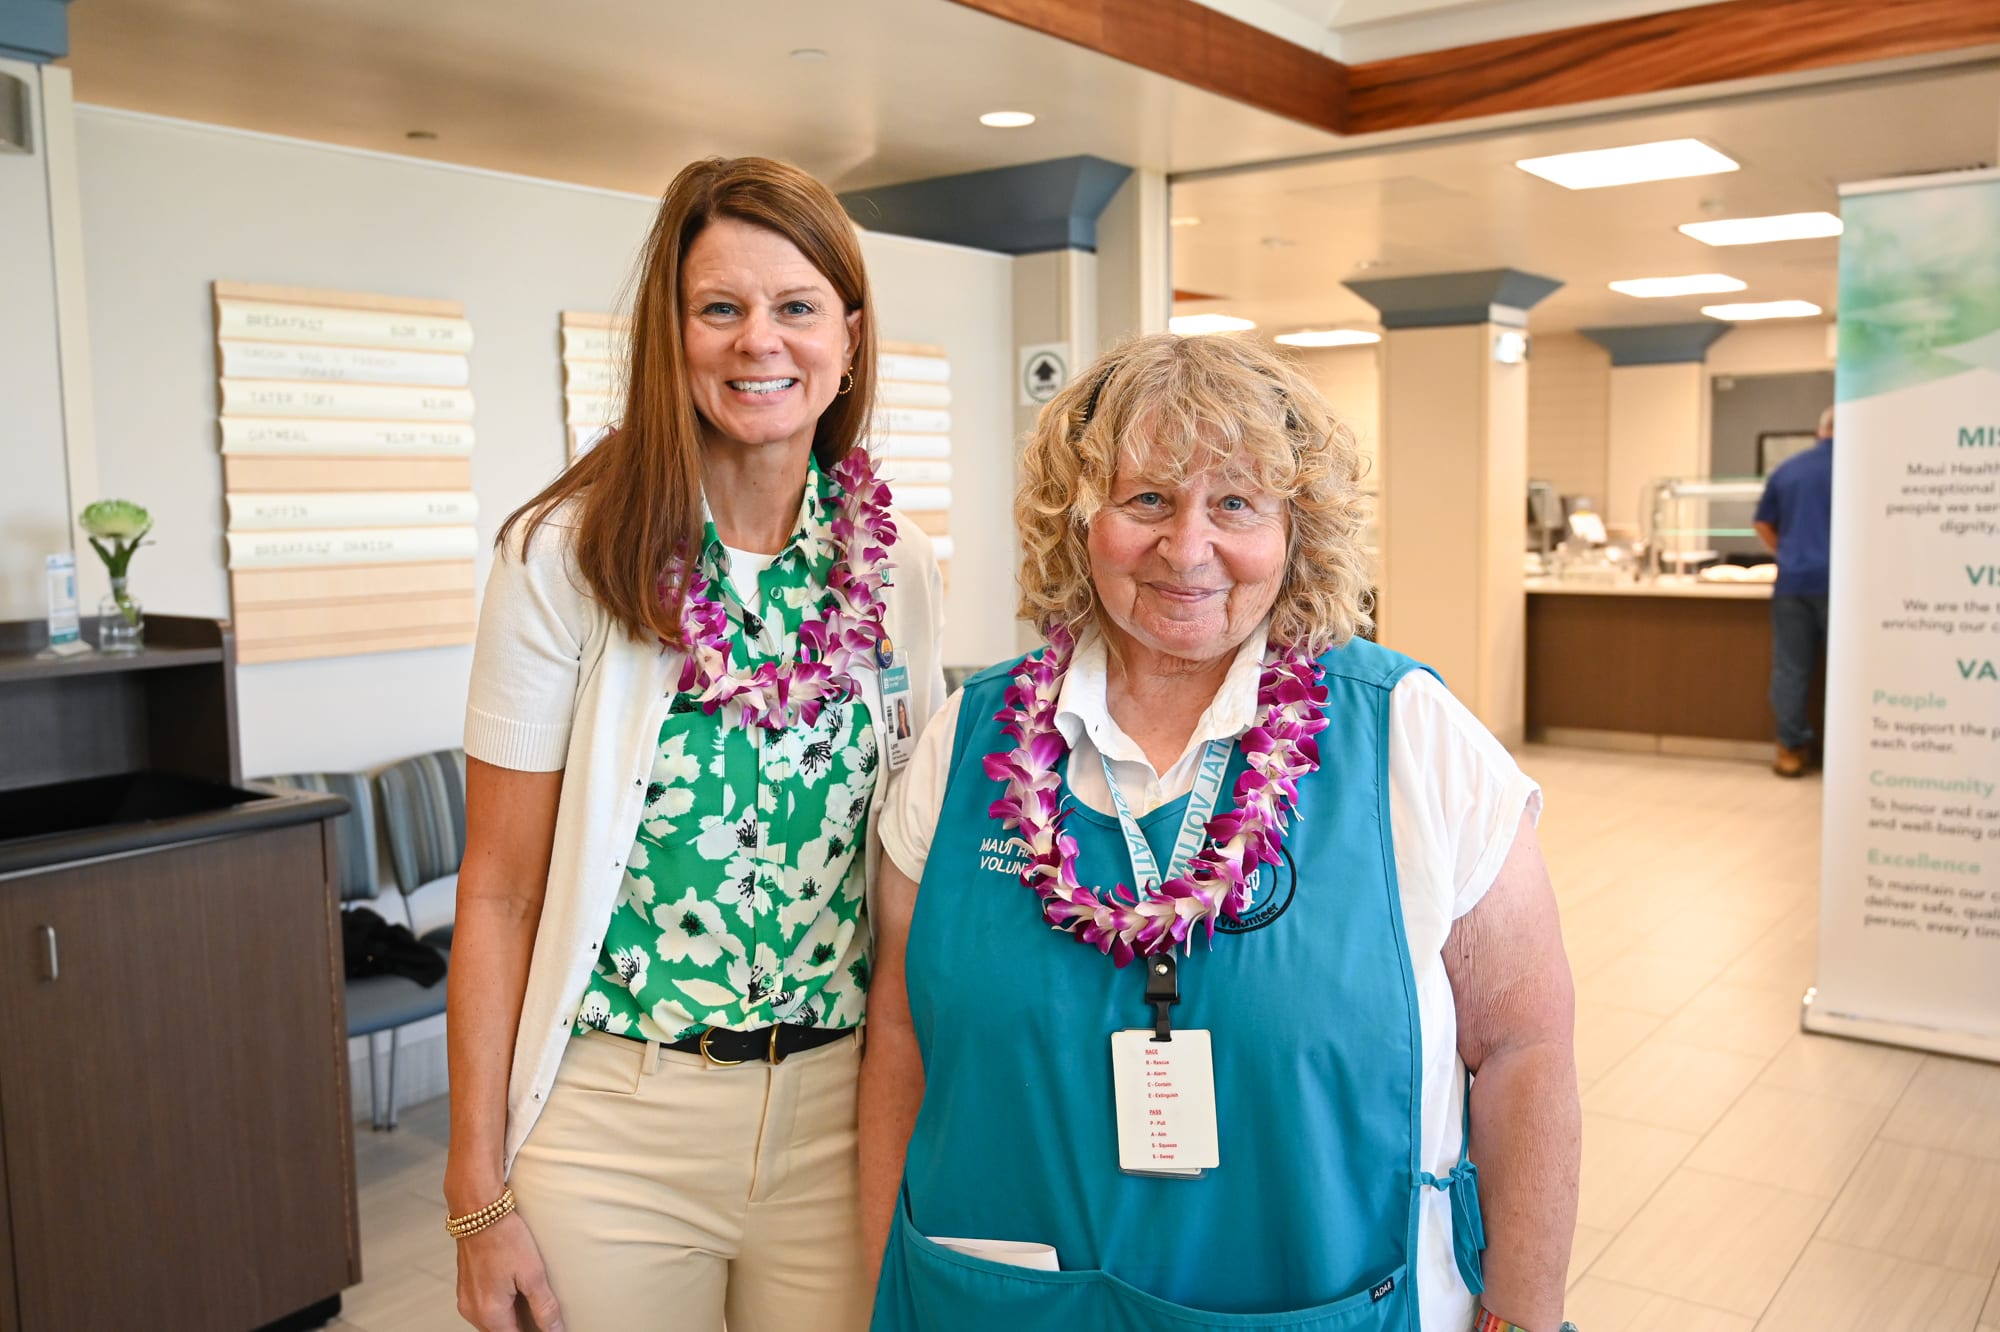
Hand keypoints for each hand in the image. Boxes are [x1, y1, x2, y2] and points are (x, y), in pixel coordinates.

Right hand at [455, 1212, 564, 1330]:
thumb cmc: (505, 1236)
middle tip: (544, 1317)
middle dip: (523, 1328)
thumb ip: (544, 1307)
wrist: (478, 1210)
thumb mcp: (533, 1273)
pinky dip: (501, 1307)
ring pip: (492, 1322)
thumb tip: (555, 1331)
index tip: (548, 1327)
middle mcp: (472, 1311)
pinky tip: (516, 1291)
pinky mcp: (465, 1287)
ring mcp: (466, 1299)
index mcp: (490, 1313)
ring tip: (532, 1302)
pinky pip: (484, 1308)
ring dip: (511, 1319)